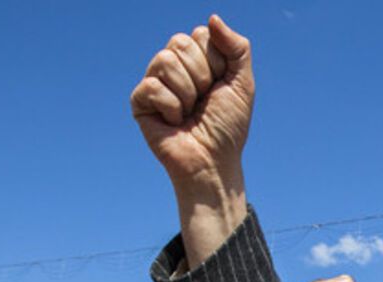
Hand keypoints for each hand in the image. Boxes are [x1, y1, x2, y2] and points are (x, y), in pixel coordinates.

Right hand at [131, 15, 253, 187]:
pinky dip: (171, 108)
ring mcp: (155, 82)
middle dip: (201, 76)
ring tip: (189, 113)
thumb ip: (237, 48)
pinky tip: (174, 122)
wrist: (213, 161)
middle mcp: (173, 66)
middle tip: (203, 102)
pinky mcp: (140, 102)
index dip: (216, 62)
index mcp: (196, 58)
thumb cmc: (227, 127)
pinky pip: (152, 87)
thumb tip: (212, 18)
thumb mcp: (242, 83)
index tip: (219, 87)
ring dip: (187, 93)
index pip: (200, 34)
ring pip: (165, 61)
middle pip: (180, 42)